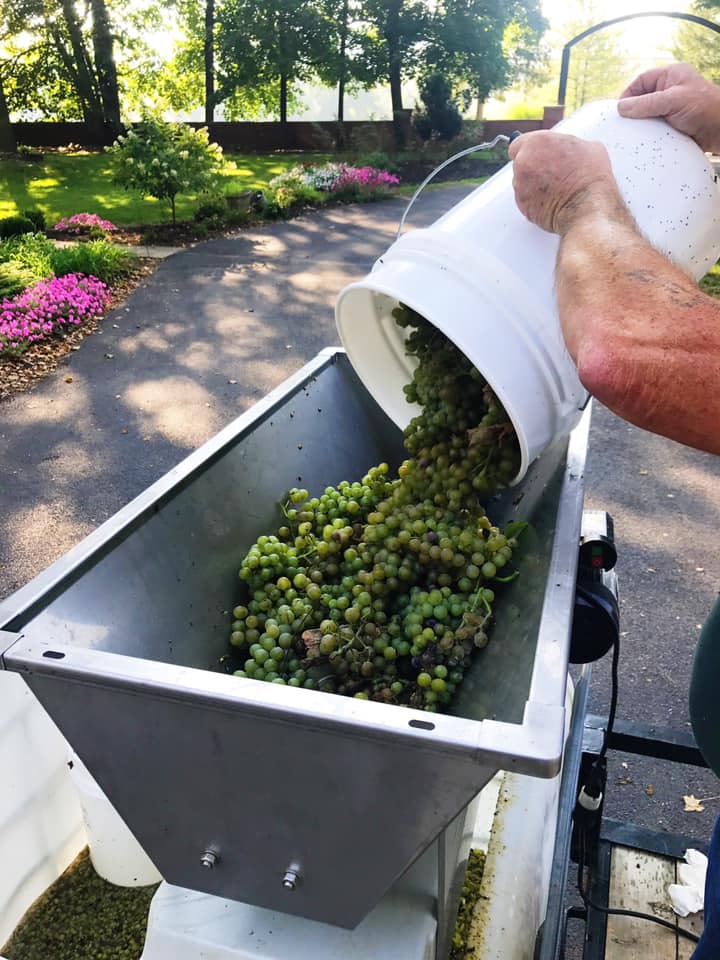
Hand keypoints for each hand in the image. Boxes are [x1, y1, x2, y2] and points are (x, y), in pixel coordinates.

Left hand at [508, 131, 622, 234]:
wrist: (587, 208)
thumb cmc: (591, 179)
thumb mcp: (591, 148)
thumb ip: (571, 145)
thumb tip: (572, 151)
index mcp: (537, 142)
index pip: (519, 143)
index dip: (530, 150)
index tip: (538, 154)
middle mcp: (523, 162)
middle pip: (520, 163)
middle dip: (533, 167)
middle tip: (552, 172)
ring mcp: (520, 185)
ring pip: (522, 182)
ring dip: (534, 184)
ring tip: (556, 188)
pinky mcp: (522, 206)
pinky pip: (526, 200)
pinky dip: (535, 201)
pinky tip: (553, 200)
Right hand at [618, 63, 719, 153]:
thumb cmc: (707, 108)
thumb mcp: (673, 101)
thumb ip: (647, 103)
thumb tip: (622, 107)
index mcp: (671, 75)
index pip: (641, 81)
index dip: (629, 94)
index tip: (620, 109)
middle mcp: (670, 90)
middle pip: (642, 99)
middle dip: (634, 111)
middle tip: (625, 123)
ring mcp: (671, 108)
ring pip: (647, 115)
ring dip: (642, 125)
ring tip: (636, 133)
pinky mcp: (673, 124)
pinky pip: (655, 128)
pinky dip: (650, 135)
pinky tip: (647, 140)